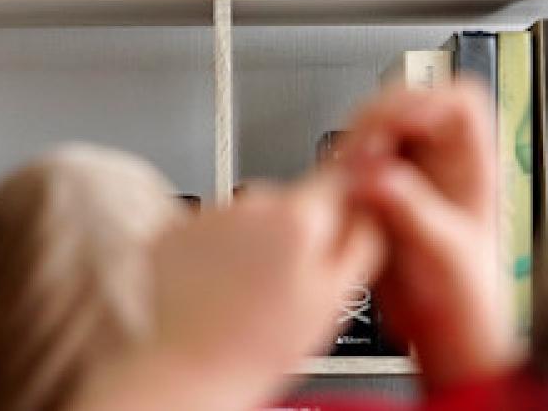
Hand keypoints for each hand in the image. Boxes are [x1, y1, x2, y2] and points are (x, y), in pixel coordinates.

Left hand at [68, 170, 383, 410]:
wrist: (193, 371)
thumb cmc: (263, 345)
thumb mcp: (334, 298)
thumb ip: (361, 239)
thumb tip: (372, 204)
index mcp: (298, 216)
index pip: (338, 176)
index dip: (347, 194)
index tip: (348, 209)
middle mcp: (251, 202)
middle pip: (291, 200)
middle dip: (296, 231)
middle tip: (291, 282)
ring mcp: (209, 213)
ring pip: (249, 215)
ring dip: (254, 242)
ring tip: (250, 293)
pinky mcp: (175, 228)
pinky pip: (211, 227)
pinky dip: (217, 250)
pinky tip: (221, 287)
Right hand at [341, 83, 518, 391]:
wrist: (444, 338)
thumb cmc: (467, 302)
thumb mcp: (446, 254)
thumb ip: (412, 211)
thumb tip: (377, 173)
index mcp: (474, 165)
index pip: (459, 100)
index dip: (427, 99)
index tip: (398, 122)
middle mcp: (440, 164)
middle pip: (407, 106)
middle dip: (379, 118)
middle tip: (361, 148)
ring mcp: (407, 176)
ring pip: (374, 131)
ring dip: (356, 142)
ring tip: (348, 170)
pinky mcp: (376, 194)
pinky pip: (353, 163)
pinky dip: (341, 169)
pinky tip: (338, 189)